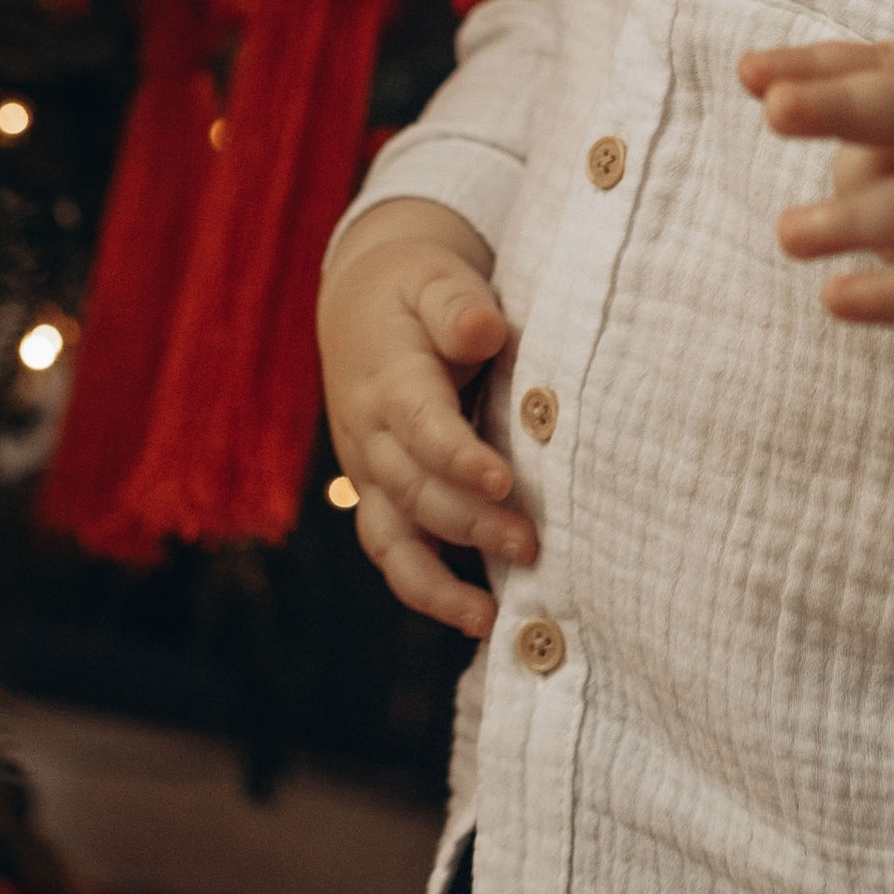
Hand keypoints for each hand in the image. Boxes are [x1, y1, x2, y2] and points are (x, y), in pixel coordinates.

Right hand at [319, 198, 536, 638]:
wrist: (362, 302)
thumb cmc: (416, 289)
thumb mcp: (434, 277)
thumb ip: (456, 304)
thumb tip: (483, 328)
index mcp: (389, 378)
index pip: (420, 425)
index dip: (458, 456)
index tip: (503, 481)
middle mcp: (370, 434)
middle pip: (414, 489)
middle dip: (470, 522)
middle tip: (531, 543)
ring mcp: (368, 472)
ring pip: (392, 537)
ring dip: (438, 581)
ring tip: (489, 616)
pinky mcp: (377, 496)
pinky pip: (392, 552)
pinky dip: (425, 588)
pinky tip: (476, 617)